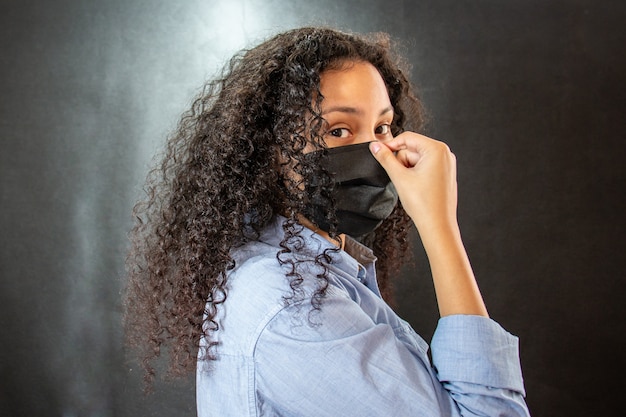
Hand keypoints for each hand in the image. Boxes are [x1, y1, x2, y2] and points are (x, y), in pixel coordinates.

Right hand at [370, 132, 487, 316]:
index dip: (390, 145)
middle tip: (400, 178)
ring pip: (417, 159)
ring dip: (408, 170)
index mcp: (437, 149)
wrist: (438, 225)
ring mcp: (446, 164)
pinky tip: (416, 189)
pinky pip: (425, 167)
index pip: (407, 138)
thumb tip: (375, 146)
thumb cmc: (424, 204)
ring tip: (409, 186)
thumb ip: (385, 158)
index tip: (378, 153)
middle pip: (412, 148)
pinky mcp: (444, 174)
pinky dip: (416, 175)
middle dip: (402, 162)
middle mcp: (445, 154)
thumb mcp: (399, 177)